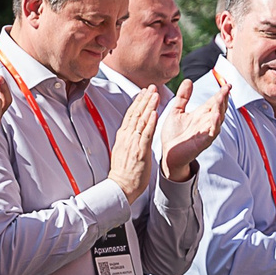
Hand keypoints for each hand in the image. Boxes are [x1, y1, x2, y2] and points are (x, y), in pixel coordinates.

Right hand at [110, 84, 161, 201]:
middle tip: (151, 87)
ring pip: (141, 120)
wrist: (121, 187)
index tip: (144, 92)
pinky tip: (154, 113)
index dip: (138, 102)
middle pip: (135, 113)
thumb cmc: (123, 172)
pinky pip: (146, 134)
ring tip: (154, 94)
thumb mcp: (122, 151)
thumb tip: (131, 133)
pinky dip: (150, 122)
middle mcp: (127, 137)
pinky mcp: (140, 150)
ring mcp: (133, 143)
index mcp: (123, 136)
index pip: (131, 115)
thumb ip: (128, 140)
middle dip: (144, 99)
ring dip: (148, 106)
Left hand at [160, 76, 226, 180]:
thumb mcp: (176, 111)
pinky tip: (216, 115)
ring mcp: (206, 131)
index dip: (221, 93)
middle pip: (219, 108)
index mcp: (200, 114)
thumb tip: (188, 80)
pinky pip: (212, 132)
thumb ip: (183, 97)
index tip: (227, 84)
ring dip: (221, 108)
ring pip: (218, 118)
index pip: (214, 101)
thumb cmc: (173, 134)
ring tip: (221, 98)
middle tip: (227, 87)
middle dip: (224, 98)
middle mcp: (206, 122)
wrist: (167, 153)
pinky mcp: (203, 142)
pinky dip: (215, 124)